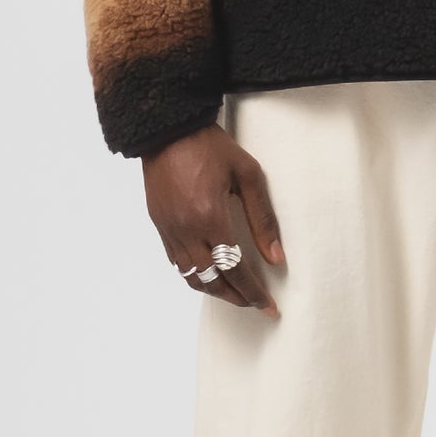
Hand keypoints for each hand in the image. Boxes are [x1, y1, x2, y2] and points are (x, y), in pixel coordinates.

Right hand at [142, 121, 284, 317]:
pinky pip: (177, 263)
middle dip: (236, 297)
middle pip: (212, 281)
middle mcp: (187, 231)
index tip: (269, 307)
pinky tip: (210, 272)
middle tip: (255, 303)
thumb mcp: (247, 174)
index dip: (253, 292)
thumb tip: (276, 256)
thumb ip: (262, 217)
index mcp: (211, 218)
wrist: (169, 129)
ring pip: (192, 278)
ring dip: (215, 290)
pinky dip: (195, 276)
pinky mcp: (159, 226)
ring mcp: (169, 230)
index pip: (235, 269)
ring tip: (235, 293)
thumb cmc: (211, 146)